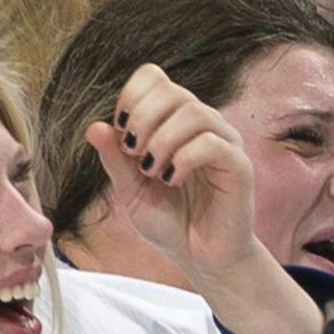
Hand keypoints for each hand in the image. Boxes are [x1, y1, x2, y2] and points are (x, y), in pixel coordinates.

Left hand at [87, 65, 261, 281]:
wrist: (200, 256)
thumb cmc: (170, 221)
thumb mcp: (130, 191)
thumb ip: (115, 160)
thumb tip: (94, 127)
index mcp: (175, 122)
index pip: (156, 77)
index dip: (132, 96)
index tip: (121, 131)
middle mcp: (203, 125)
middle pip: (173, 90)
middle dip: (143, 120)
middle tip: (134, 154)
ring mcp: (224, 143)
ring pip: (194, 112)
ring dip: (162, 140)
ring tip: (152, 170)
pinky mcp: (239, 166)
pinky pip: (212, 144)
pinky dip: (184, 159)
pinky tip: (172, 180)